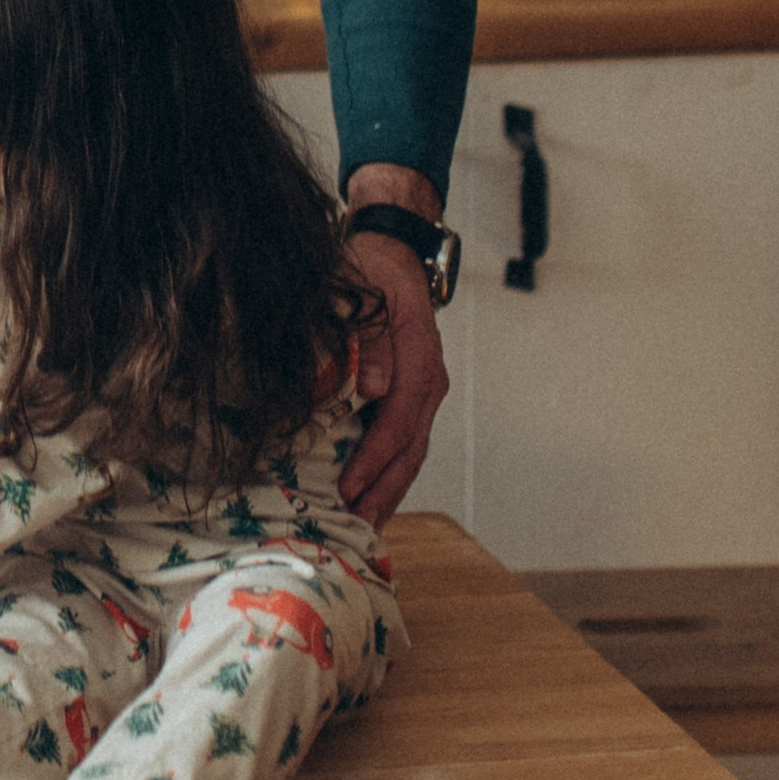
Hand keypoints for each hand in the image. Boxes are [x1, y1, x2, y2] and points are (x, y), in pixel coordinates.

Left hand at [340, 236, 446, 526]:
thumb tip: (373, 390)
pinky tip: (370, 492)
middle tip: (358, 527)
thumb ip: (371, 340)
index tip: (349, 487)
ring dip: (390, 488)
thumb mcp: (366, 291)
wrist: (392, 252)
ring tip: (365, 524)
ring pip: (412, 449)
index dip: (374, 458)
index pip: (400, 419)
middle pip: (412, 446)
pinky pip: (405, 439)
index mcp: (420, 358)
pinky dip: (389, 470)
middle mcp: (429, 381)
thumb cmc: (371, 268)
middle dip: (386, 490)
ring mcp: (424, 390)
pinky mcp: (412, 394)